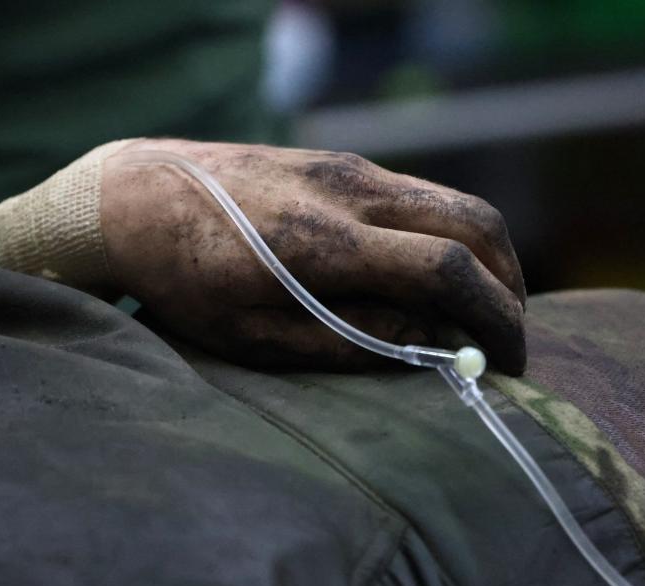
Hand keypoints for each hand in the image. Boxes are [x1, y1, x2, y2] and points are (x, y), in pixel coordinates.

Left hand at [100, 139, 526, 373]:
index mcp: (326, 244)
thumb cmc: (182, 279)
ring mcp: (349, 169)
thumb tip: (428, 346)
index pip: (447, 269)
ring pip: (454, 202)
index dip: (495, 318)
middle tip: (509, 339)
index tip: (510, 363)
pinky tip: (434, 275)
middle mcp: (350, 192)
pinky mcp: (341, 163)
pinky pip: (421, 194)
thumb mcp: (251, 334)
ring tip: (481, 311)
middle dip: (510, 286)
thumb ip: (344, 343)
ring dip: (486, 258)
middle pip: (475, 224)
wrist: (134, 196)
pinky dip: (451, 235)